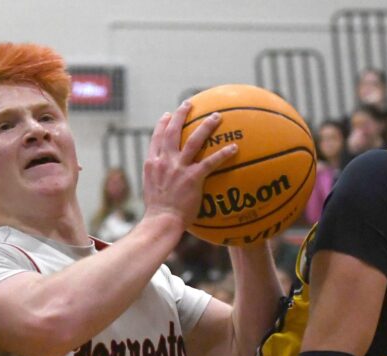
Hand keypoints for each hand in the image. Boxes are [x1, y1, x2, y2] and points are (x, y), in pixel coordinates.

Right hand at [141, 100, 237, 227]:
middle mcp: (164, 162)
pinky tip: (235, 147)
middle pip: (173, 132)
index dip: (162, 124)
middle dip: (181, 115)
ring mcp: (178, 168)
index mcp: (152, 164)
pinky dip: (223, 153)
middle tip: (189, 104)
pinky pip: (211, 162)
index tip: (168, 115)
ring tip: (217, 116)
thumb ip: (157, 180)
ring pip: (194, 141)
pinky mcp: (193, 178)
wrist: (160, 221)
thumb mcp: (151, 191)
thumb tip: (165, 181)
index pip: (156, 138)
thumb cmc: (157, 213)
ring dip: (206, 126)